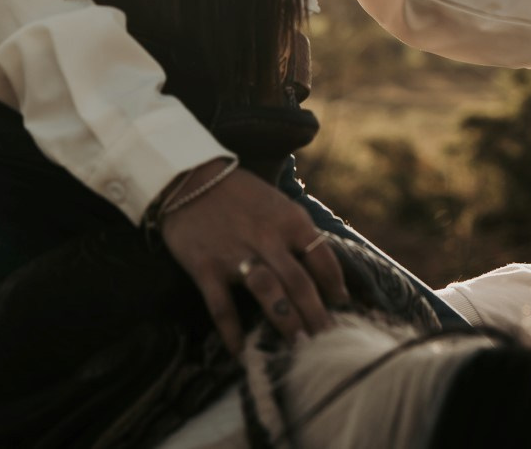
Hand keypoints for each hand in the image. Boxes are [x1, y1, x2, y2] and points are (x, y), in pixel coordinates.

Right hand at [157, 165, 349, 351]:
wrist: (189, 177)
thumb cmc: (240, 193)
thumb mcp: (278, 203)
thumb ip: (297, 233)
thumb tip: (320, 267)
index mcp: (291, 220)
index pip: (323, 258)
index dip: (335, 285)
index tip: (342, 306)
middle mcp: (268, 238)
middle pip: (300, 283)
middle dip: (316, 316)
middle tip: (327, 342)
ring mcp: (236, 254)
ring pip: (269, 294)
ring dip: (286, 323)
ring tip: (297, 349)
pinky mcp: (206, 267)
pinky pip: (222, 306)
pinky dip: (231, 332)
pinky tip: (240, 352)